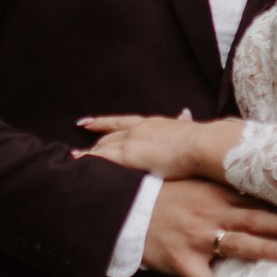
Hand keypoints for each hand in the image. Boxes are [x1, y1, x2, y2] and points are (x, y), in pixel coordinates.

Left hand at [77, 111, 239, 180]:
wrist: (201, 144)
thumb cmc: (200, 140)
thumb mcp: (187, 127)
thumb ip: (182, 122)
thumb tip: (184, 113)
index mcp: (151, 123)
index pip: (121, 122)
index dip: (103, 123)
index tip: (87, 123)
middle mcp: (138, 129)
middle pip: (109, 134)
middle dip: (93, 140)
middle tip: (78, 148)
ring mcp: (131, 141)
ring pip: (103, 146)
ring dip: (89, 153)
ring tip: (74, 158)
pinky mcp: (128, 155)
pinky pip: (102, 158)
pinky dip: (89, 160)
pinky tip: (78, 162)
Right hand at [136, 174, 276, 276]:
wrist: (125, 209)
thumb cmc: (163, 194)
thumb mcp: (194, 179)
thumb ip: (222, 179)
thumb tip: (249, 171)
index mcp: (216, 192)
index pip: (255, 197)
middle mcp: (211, 213)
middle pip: (254, 219)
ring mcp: (197, 236)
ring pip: (237, 244)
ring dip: (264, 249)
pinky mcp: (181, 259)